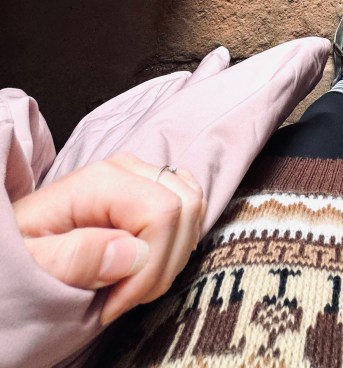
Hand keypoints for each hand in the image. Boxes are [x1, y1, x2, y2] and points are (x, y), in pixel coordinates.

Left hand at [12, 152, 206, 324]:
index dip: (151, 266)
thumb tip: (133, 253)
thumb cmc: (17, 257)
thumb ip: (76, 257)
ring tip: (131, 286)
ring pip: (194, 207)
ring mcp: (142, 176)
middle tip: (123, 298)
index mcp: (102, 181)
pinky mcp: (150, 190)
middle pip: (186, 207)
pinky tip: (145, 266)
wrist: (16, 247)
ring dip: (172, 258)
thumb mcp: (31, 263)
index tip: (116, 302)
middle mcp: (128, 169)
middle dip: (165, 265)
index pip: (164, 212)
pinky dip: (178, 243)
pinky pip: (189, 208)